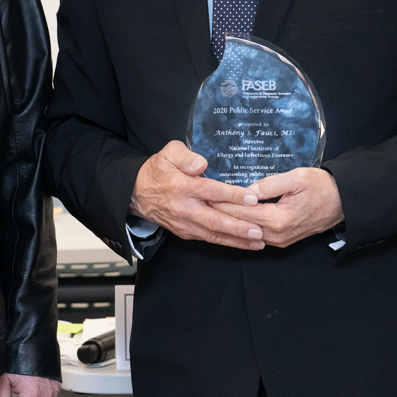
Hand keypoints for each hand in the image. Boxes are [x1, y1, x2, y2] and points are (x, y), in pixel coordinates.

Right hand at [129, 140, 264, 248]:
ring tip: (258, 242)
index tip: (252, 198)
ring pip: (213, 234)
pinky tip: (243, 244)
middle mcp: (184, 208)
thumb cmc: (158, 170)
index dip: (232, 195)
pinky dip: (226, 243)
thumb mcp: (168, 153)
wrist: (136, 193)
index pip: (211, 191)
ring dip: (236, 240)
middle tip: (259, 231)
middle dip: (238, 227)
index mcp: (181, 186)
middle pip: (214, 220)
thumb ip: (186, 156)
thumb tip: (202, 164)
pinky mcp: (185, 232)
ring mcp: (184, 223)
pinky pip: (208, 239)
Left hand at [212, 168, 343, 247]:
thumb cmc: (321, 186)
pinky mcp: (282, 240)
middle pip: (241, 225)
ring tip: (210, 211)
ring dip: (229, 222)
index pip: (242, 212)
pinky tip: (230, 219)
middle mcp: (277, 234)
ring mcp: (280, 240)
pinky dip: (242, 227)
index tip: (205, 195)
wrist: (342, 202)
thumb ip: (270, 185)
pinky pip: (256, 236)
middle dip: (220, 214)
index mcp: (279, 219)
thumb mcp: (296, 178)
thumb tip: (247, 191)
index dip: (222, 203)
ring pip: (247, 233)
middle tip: (200, 203)